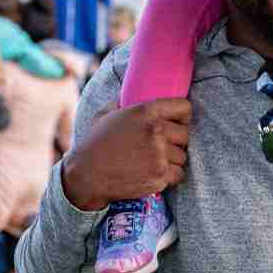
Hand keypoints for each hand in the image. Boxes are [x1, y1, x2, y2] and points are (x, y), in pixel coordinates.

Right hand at [61, 98, 190, 211]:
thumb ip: (122, 102)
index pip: (184, 107)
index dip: (181, 116)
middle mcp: (156, 131)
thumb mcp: (106, 114)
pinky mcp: (160, 176)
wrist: (87, 175)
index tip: (176, 123)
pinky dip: (170, 176)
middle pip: (185, 135)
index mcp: (147, 111)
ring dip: (172, 160)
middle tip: (162, 146)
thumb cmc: (95, 143)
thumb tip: (127, 96)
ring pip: (182, 157)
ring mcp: (159, 155)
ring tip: (155, 161)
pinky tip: (155, 174)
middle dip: (176, 141)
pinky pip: (178, 175)